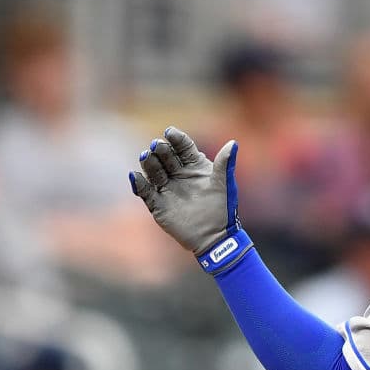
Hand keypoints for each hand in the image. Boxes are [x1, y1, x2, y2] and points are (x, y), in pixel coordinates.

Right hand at [129, 126, 237, 255]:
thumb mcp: (224, 184)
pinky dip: (139, 184)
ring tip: (145, 156)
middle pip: (165, 157)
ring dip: (149, 163)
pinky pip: (145, 192)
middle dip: (160, 149)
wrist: (215, 237)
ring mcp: (167, 188)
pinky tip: (135, 176)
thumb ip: (225, 164)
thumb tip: (234, 143)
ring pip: (154, 171)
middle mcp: (178, 174)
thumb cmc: (222, 209)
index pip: (183, 147)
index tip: (169, 132)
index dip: (176, 139)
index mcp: (194, 166)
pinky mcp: (157, 204)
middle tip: (156, 145)